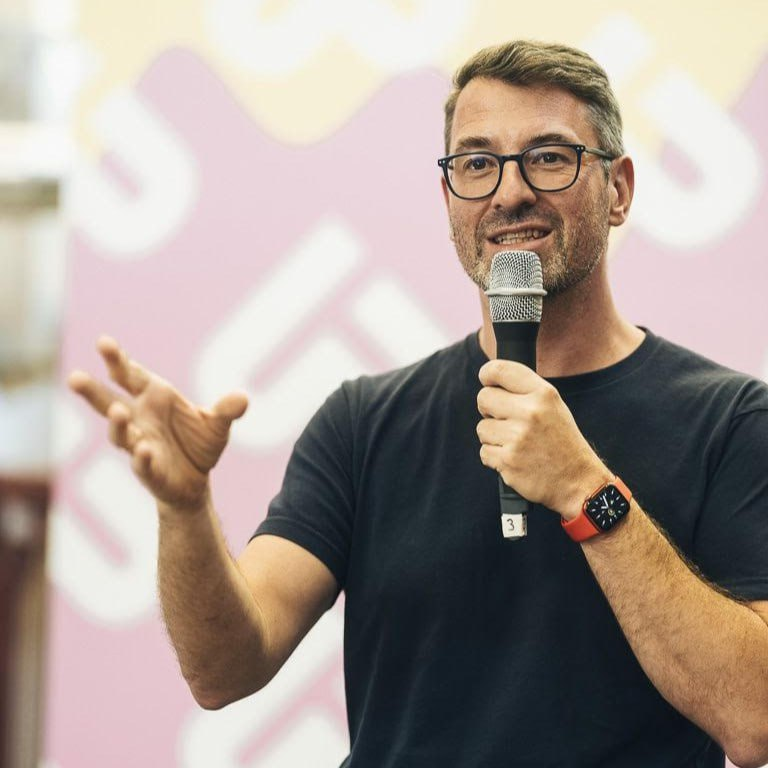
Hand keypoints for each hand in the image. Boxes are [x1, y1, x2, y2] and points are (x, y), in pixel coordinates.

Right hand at [68, 336, 247, 508]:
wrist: (197, 481)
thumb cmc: (199, 443)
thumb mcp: (217, 424)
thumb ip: (226, 410)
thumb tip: (243, 398)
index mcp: (154, 397)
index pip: (130, 375)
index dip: (116, 360)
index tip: (104, 343)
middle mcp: (140, 419)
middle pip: (108, 402)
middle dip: (92, 390)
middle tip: (74, 377)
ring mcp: (139, 444)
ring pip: (120, 434)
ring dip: (118, 424)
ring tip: (118, 412)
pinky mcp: (148, 470)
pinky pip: (142, 463)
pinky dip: (141, 456)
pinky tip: (143, 450)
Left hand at [476, 359, 609, 518]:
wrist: (578, 481)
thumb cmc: (562, 441)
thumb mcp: (554, 406)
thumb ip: (525, 391)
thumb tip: (490, 379)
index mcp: (543, 394)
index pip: (499, 370)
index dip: (487, 374)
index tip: (486, 380)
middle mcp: (530, 412)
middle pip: (483, 398)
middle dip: (489, 409)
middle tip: (506, 420)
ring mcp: (518, 438)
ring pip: (481, 428)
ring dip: (493, 437)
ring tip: (516, 443)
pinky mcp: (508, 461)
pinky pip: (484, 451)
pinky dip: (495, 457)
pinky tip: (514, 459)